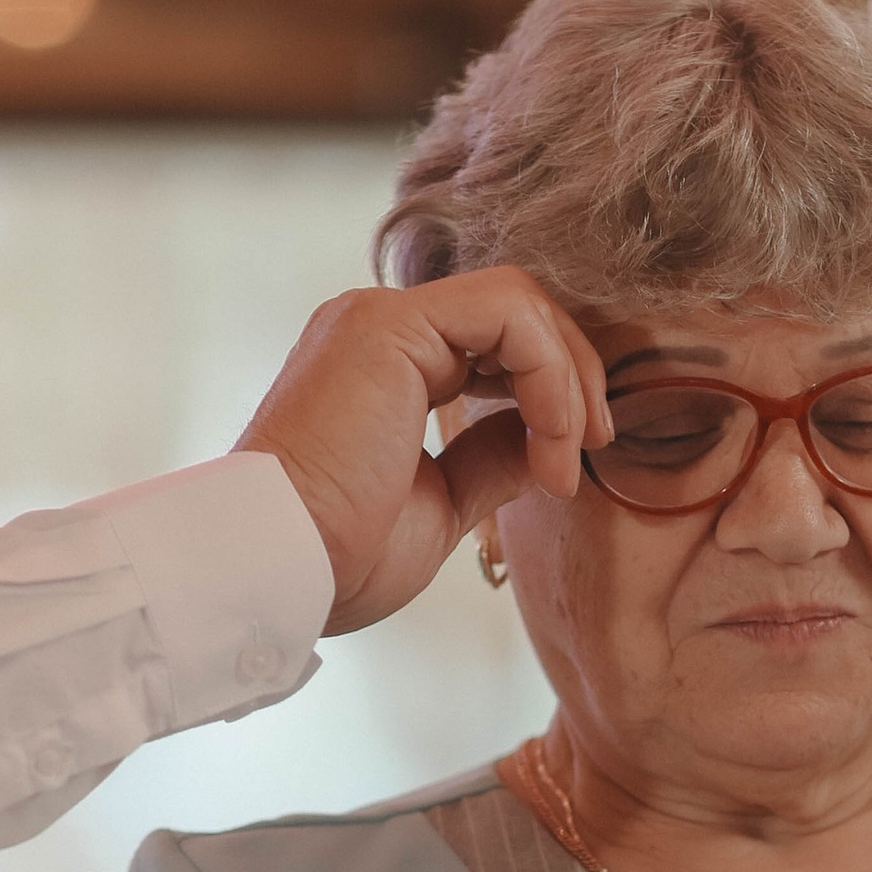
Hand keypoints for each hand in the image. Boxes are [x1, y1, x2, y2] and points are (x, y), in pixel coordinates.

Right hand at [236, 271, 611, 633]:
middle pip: (515, 309)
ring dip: (567, 377)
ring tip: (568, 456)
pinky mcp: (387, 325)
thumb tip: (544, 443)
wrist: (276, 570)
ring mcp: (378, 319)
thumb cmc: (336, 558)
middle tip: (595, 447)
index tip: (569, 465)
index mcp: (383, 368)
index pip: (493, 341)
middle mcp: (377, 330)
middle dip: (574, 375)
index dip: (551, 391)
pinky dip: (549, 375)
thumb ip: (488, 460)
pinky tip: (548, 442)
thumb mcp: (441, 504)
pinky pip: (507, 313)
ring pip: (518, 300)